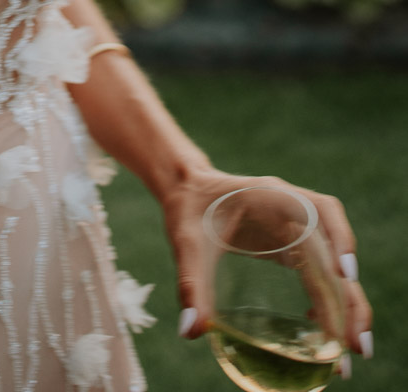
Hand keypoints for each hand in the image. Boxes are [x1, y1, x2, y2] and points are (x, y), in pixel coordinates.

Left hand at [164, 164, 372, 359]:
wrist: (186, 192)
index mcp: (274, 196)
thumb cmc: (188, 209)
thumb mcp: (186, 244)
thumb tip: (191, 331)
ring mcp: (298, 228)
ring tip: (353, 349)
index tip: (345, 276)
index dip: (339, 240)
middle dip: (350, 296)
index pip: (321, 211)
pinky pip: (322, 273)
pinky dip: (329, 300)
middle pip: (337, 250)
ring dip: (348, 305)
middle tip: (356, 345)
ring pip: (335, 266)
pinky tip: (320, 328)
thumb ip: (191, 284)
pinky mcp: (293, 245)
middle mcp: (295, 210)